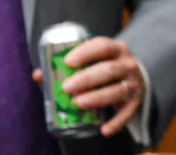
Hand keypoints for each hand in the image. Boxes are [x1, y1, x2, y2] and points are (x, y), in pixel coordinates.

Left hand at [31, 36, 145, 136]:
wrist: (134, 78)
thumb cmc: (105, 67)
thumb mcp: (93, 60)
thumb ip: (68, 65)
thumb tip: (39, 74)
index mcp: (116, 49)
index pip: (102, 46)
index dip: (85, 53)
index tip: (68, 61)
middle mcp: (128, 64)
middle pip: (109, 69)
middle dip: (87, 78)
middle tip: (67, 87)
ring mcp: (133, 83)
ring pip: (117, 90)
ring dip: (98, 98)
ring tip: (79, 103)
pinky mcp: (136, 101)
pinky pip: (127, 113)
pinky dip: (116, 122)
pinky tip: (104, 129)